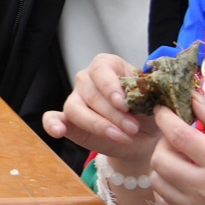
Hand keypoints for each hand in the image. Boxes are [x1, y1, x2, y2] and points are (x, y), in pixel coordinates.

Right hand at [42, 54, 159, 169]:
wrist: (142, 138)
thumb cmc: (147, 114)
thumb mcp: (152, 101)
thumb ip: (147, 94)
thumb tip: (148, 91)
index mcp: (108, 66)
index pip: (101, 68)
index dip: (110, 86)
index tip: (124, 103)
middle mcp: (88, 79)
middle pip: (92, 93)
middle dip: (113, 114)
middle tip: (133, 128)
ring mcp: (75, 99)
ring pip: (76, 108)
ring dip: (97, 125)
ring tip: (120, 137)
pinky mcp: (67, 120)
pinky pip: (52, 118)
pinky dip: (52, 124)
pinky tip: (58, 131)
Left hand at [148, 96, 204, 204]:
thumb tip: (194, 99)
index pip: (178, 135)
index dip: (164, 117)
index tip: (163, 108)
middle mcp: (204, 189)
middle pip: (160, 160)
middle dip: (163, 141)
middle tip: (178, 136)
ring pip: (158, 183)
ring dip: (162, 164)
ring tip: (181, 157)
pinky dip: (165, 188)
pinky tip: (181, 179)